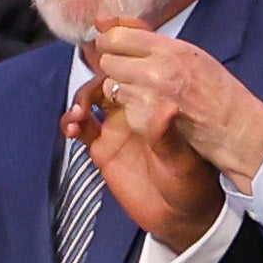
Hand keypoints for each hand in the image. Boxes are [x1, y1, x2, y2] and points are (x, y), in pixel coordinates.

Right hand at [66, 67, 225, 252]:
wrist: (179, 217)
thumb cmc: (193, 184)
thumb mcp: (184, 160)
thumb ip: (169, 137)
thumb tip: (167, 109)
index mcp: (158, 103)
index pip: (137, 69)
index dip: (121, 55)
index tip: (107, 45)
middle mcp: (136, 110)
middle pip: (108, 79)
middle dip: (93, 79)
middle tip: (89, 92)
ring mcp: (117, 127)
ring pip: (90, 100)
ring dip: (79, 100)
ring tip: (78, 115)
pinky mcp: (102, 148)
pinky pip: (80, 128)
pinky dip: (70, 122)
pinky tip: (70, 128)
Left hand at [79, 21, 262, 184]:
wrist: (235, 127)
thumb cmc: (217, 90)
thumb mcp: (189, 53)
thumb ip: (147, 38)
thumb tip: (105, 21)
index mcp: (170, 50)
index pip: (116, 37)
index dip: (111, 42)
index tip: (115, 47)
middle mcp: (157, 72)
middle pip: (108, 61)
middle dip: (116, 65)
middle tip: (133, 71)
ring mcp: (149, 100)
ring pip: (111, 84)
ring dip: (122, 87)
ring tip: (145, 91)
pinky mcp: (144, 122)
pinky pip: (123, 108)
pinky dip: (131, 108)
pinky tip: (151, 109)